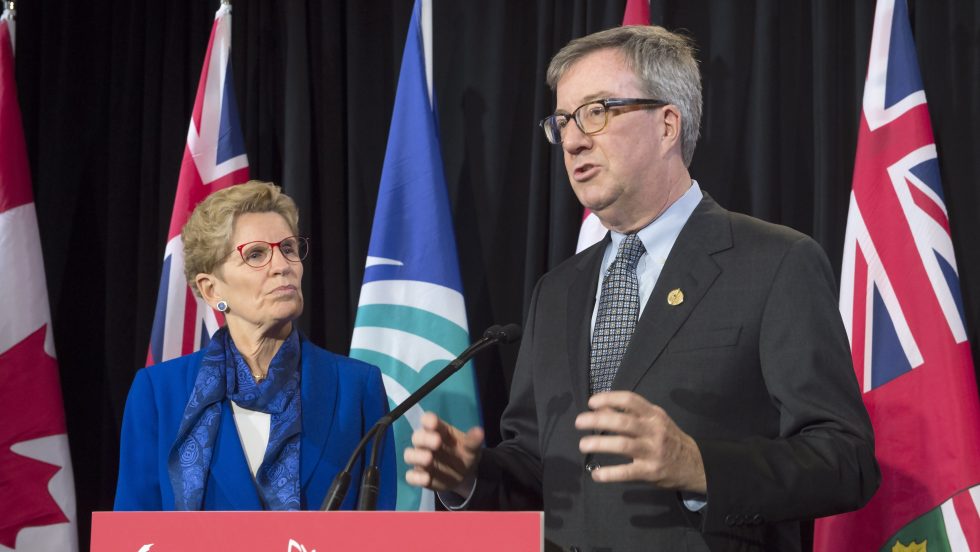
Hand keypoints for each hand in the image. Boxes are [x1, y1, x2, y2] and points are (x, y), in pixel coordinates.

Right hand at [404, 412, 484, 496]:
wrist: (465, 475)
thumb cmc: (464, 454)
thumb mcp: (472, 447)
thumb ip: (473, 440)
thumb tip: (479, 431)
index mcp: (439, 430)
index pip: (428, 420)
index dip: (428, 420)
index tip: (434, 423)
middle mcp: (426, 443)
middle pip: (417, 436)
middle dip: (425, 438)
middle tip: (437, 442)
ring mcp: (421, 459)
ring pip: (409, 455)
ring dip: (417, 456)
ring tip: (429, 459)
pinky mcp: (419, 475)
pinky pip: (411, 476)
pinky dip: (416, 477)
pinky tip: (427, 478)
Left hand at [575, 391, 705, 492]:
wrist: (695, 464)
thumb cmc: (669, 439)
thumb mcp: (654, 421)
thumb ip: (630, 414)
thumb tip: (600, 407)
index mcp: (654, 415)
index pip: (630, 400)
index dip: (609, 398)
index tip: (591, 402)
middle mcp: (654, 431)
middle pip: (623, 422)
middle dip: (597, 420)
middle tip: (579, 422)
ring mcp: (652, 452)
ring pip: (622, 445)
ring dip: (599, 444)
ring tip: (583, 445)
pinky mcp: (650, 472)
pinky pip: (626, 472)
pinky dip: (609, 474)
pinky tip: (596, 474)